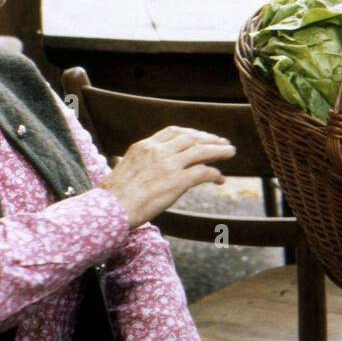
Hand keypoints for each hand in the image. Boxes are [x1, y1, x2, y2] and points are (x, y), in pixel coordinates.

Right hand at [99, 126, 236, 228]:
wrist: (111, 209)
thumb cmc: (112, 196)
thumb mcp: (119, 170)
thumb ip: (127, 163)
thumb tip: (118, 162)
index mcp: (144, 146)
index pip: (173, 131)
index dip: (190, 133)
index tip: (200, 136)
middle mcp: (158, 151)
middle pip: (190, 138)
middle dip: (208, 139)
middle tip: (222, 142)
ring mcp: (169, 165)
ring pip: (201, 151)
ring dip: (218, 151)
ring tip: (230, 152)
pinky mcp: (177, 182)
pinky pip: (203, 173)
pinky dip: (214, 174)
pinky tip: (220, 179)